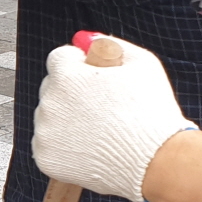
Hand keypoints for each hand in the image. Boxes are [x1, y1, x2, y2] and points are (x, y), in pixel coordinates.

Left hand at [32, 35, 197, 201]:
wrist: (155, 162)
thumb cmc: (152, 112)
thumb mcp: (142, 63)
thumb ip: (109, 44)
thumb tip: (86, 39)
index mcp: (67, 75)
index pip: (59, 58)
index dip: (80, 66)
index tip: (96, 79)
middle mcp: (50, 102)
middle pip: (52, 88)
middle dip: (72, 92)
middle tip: (103, 108)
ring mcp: (46, 132)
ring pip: (50, 117)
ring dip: (67, 119)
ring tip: (101, 130)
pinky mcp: (46, 158)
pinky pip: (49, 145)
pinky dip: (65, 146)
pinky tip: (91, 148)